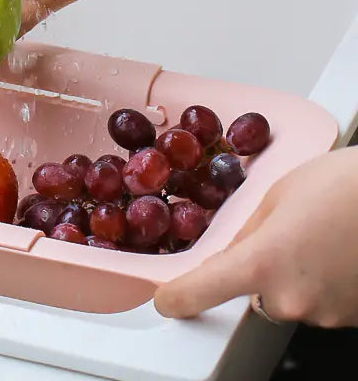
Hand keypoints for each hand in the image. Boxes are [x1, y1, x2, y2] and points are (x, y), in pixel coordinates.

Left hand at [154, 146, 357, 326]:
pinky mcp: (354, 318)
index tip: (166, 301)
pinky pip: (322, 301)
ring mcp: (327, 313)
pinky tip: (341, 251)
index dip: (179, 296)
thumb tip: (234, 248)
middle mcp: (292, 297)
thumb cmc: (346, 186)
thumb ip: (250, 228)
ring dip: (297, 273)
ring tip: (324, 235)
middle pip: (255, 290)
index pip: (203, 289)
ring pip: (291, 296)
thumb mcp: (280, 194)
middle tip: (289, 230)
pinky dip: (324, 281)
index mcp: (263, 261)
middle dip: (262, 265)